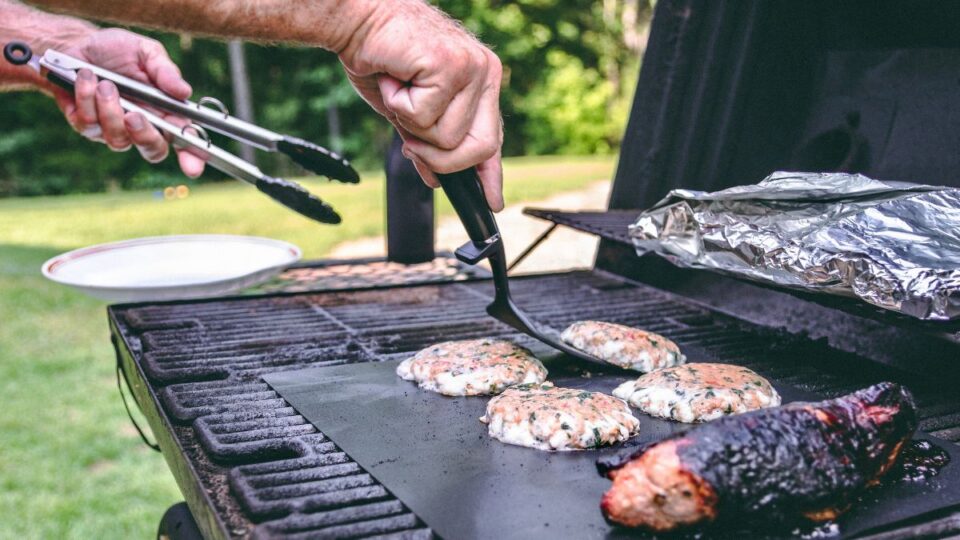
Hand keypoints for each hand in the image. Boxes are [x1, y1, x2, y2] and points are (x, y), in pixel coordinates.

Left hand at [53, 28, 204, 176]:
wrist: (76, 44)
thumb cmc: (117, 50)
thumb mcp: (146, 52)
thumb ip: (165, 71)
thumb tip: (185, 93)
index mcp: (166, 112)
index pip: (185, 141)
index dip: (192, 158)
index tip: (192, 167)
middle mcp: (142, 126)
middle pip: (153, 150)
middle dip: (144, 135)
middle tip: (133, 115)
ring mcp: (114, 130)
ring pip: (118, 139)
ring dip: (109, 109)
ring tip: (104, 82)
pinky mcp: (87, 127)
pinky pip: (89, 125)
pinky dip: (86, 98)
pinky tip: (86, 78)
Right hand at [339, 0, 503, 210]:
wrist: (355, 19)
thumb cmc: (379, 57)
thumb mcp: (407, 110)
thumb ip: (426, 140)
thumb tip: (436, 178)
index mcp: (481, 80)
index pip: (492, 137)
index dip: (489, 174)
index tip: (492, 202)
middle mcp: (485, 72)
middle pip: (480, 147)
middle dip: (442, 158)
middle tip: (410, 141)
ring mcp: (472, 68)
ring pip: (449, 138)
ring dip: (411, 124)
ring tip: (399, 90)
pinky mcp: (451, 66)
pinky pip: (425, 117)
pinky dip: (398, 104)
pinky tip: (394, 77)